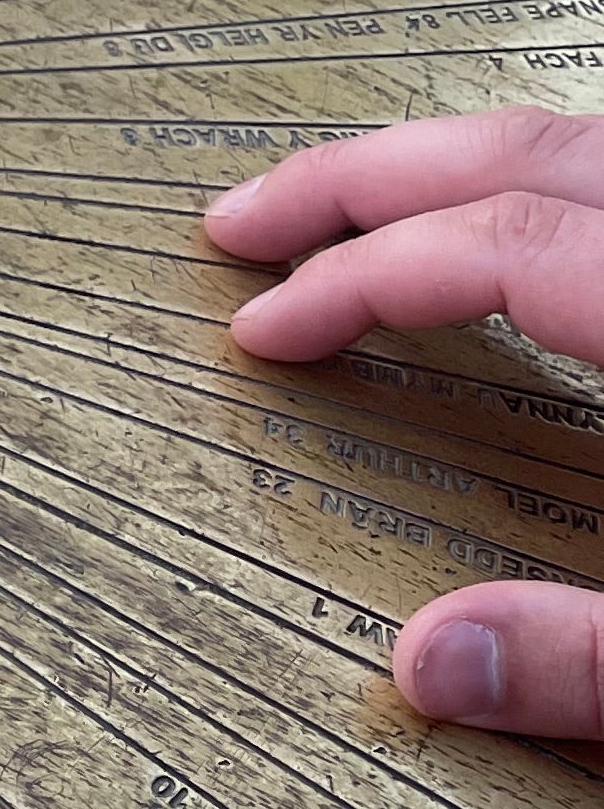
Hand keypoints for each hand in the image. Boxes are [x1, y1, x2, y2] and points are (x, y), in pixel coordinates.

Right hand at [205, 112, 603, 733]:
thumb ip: (595, 659)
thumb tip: (431, 665)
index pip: (495, 246)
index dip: (358, 279)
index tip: (262, 330)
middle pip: (518, 150)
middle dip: (361, 175)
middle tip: (241, 217)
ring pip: (574, 143)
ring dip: (445, 166)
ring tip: (343, 211)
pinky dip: (526, 191)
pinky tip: (493, 249)